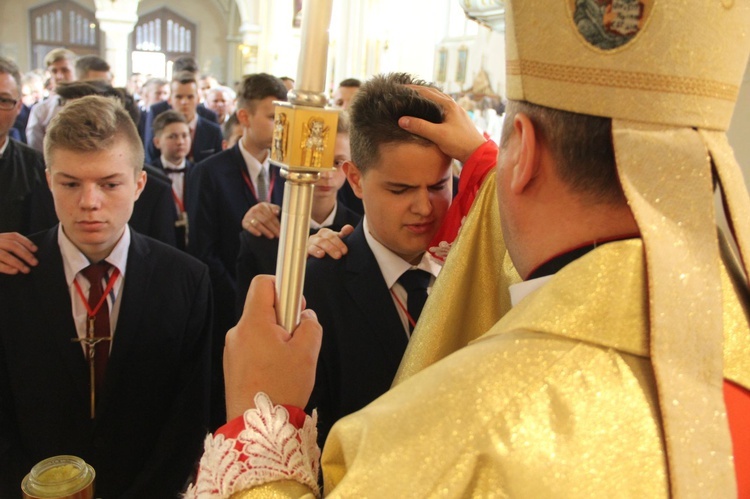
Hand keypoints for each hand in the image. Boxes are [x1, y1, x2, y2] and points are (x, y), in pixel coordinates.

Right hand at [0, 233, 38, 274]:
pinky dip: (7, 268)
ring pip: (5, 255)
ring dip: (18, 262)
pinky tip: (15, 271)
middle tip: (35, 262)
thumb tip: (30, 253)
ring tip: (27, 270)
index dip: (26, 242)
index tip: (35, 250)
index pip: (14, 236)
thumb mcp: (0, 246)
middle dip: (25, 254)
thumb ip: (9, 247)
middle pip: (12, 245)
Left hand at [224, 275, 321, 419]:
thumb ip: (311, 325)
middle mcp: (238, 331)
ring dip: (276, 336)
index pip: (263, 283)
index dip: (283, 285)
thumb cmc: (283, 387)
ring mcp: (232, 349)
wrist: (259, 428)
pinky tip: (278, 372)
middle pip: (262, 307)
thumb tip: (305, 317)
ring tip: (289, 362)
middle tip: (298, 340)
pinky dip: (267, 351)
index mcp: (253, 322)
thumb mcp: (308, 352)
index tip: (297, 302)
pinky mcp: (232, 364)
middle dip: (284, 317)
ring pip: (259, 328)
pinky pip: (253, 345)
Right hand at [242, 203, 280, 238]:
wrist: (252, 216)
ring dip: (265, 231)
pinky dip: (254, 231)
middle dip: (273, 228)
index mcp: (262, 205)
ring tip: (271, 236)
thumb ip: (275, 209)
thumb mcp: (270, 209)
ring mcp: (249, 216)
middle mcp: (254, 210)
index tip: (281, 230)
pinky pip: (249, 227)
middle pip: (265, 220)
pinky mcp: (244, 222)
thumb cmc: (264, 213)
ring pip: (258, 224)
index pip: (271, 216)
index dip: (276, 224)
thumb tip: (277, 212)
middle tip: (278, 235)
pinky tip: (259, 235)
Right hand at [307, 225, 353, 258]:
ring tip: (322, 255)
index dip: (338, 243)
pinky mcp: (304, 254)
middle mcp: (315, 238)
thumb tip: (349, 228)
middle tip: (338, 256)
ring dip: (317, 251)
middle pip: (322, 241)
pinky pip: (304, 254)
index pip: (331, 235)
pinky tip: (308, 258)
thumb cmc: (330, 245)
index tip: (345, 251)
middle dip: (330, 248)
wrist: (319, 255)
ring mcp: (308, 246)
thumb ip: (344, 234)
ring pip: (312, 247)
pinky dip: (306, 255)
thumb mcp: (338, 239)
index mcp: (324, 233)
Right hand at [398, 85, 486, 162]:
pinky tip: (429, 112)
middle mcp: (453, 105)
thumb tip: (402, 120)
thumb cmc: (460, 143)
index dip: (412, 90)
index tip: (399, 89)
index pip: (427, 92)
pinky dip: (432, 105)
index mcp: (448, 105)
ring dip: (426, 97)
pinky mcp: (457, 120)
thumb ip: (420, 126)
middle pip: (433, 93)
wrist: (478, 153)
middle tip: (405, 91)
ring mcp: (456, 112)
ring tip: (415, 98)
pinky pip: (442, 107)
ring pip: (438, 99)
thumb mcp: (438, 135)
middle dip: (418, 90)